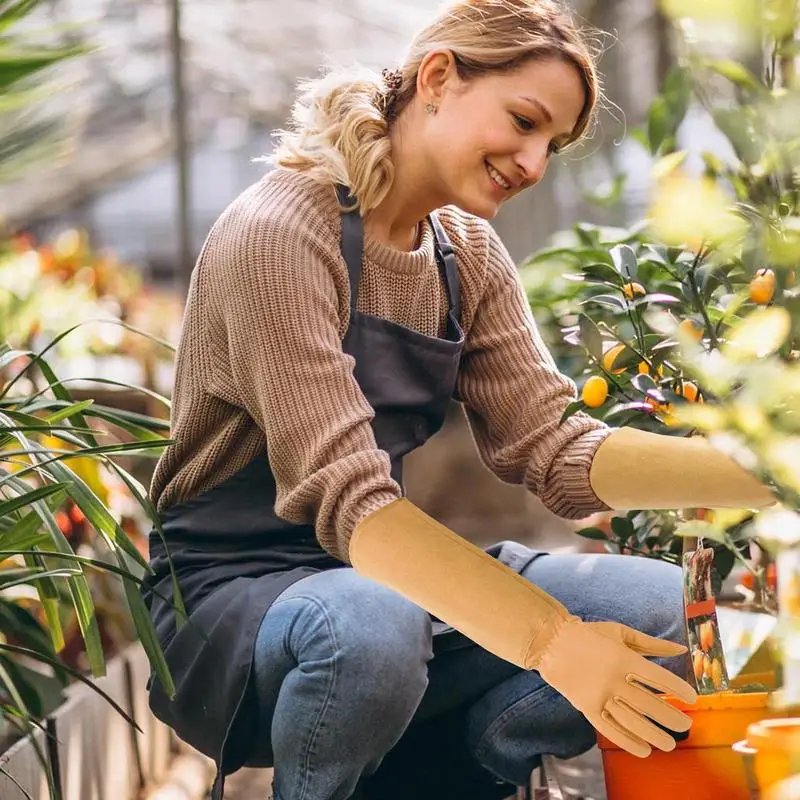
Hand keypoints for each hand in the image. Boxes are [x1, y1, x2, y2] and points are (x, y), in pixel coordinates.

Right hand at [536, 618, 696, 757]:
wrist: (551, 642)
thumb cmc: (589, 634)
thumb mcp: (621, 632)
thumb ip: (652, 644)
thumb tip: (682, 649)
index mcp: (623, 657)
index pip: (659, 678)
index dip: (679, 690)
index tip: (692, 699)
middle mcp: (612, 678)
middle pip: (649, 704)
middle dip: (671, 718)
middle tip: (686, 726)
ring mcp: (598, 695)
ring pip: (632, 721)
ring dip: (654, 735)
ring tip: (670, 744)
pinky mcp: (586, 707)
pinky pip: (610, 729)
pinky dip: (628, 741)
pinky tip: (644, 749)